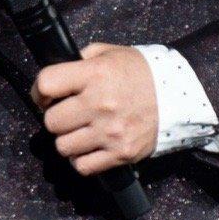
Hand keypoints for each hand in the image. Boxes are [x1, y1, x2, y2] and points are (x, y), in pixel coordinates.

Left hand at [29, 42, 158, 175]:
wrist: (178, 97)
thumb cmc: (140, 73)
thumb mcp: (110, 53)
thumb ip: (81, 59)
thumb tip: (57, 74)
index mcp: (95, 74)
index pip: (46, 84)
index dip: (39, 91)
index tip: (45, 96)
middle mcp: (100, 103)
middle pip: (51, 121)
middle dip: (55, 117)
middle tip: (67, 114)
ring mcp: (111, 132)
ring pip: (63, 146)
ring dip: (67, 140)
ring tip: (79, 131)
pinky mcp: (120, 154)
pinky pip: (82, 166)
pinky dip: (81, 159)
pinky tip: (89, 147)